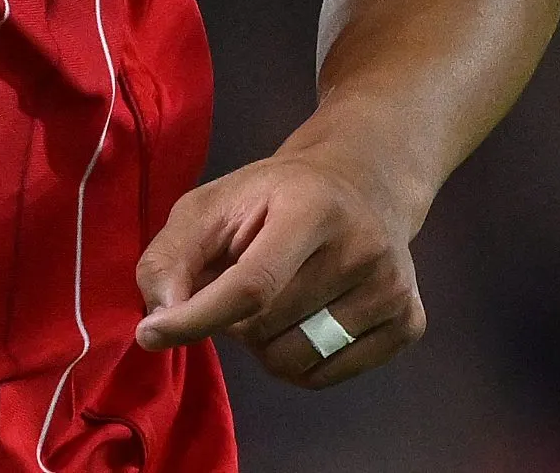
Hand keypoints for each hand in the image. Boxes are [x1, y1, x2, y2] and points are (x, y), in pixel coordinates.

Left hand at [131, 139, 429, 389]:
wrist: (364, 182)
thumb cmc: (274, 196)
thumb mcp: (213, 203)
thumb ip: (171, 255)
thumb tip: (160, 316)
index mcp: (311, 206)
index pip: (252, 285)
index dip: (197, 318)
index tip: (150, 335)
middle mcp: (363, 247)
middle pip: (267, 329)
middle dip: (234, 321)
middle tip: (241, 285)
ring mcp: (393, 288)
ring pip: (295, 361)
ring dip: (264, 345)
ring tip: (273, 302)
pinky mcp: (409, 322)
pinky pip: (327, 377)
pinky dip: (299, 363)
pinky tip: (304, 319)